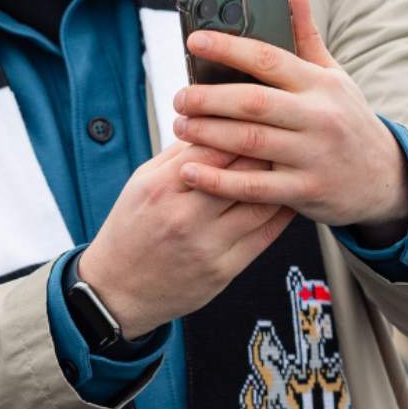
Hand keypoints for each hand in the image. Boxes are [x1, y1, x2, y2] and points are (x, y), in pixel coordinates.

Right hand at [78, 139, 293, 338]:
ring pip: (259, 202)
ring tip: (290, 165)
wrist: (117, 290)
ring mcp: (206, 245)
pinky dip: (280, 213)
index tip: (253, 118)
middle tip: (281, 136)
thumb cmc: (130, 230)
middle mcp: (184, 216)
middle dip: (264, 150)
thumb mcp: (141, 183)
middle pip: (240, 171)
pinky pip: (264, 235)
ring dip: (279, 180)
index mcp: (161, 188)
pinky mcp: (223, 270)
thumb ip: (176, 155)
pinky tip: (287, 198)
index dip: (238, 128)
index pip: (212, 145)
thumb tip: (212, 124)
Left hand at [172, 0, 407, 229]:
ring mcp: (313, 156)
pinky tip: (190, 171)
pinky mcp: (306, 192)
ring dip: (206, 134)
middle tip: (178, 97)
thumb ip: (306, 36)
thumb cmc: (347, 119)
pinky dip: (218, 181)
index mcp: (320, 84)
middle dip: (207, 98)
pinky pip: (253, 188)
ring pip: (249, 142)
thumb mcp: (334, 76)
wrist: (386, 178)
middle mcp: (319, 117)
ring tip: (179, 127)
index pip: (269, 58)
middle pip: (252, 102)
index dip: (228, 47)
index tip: (194, 40)